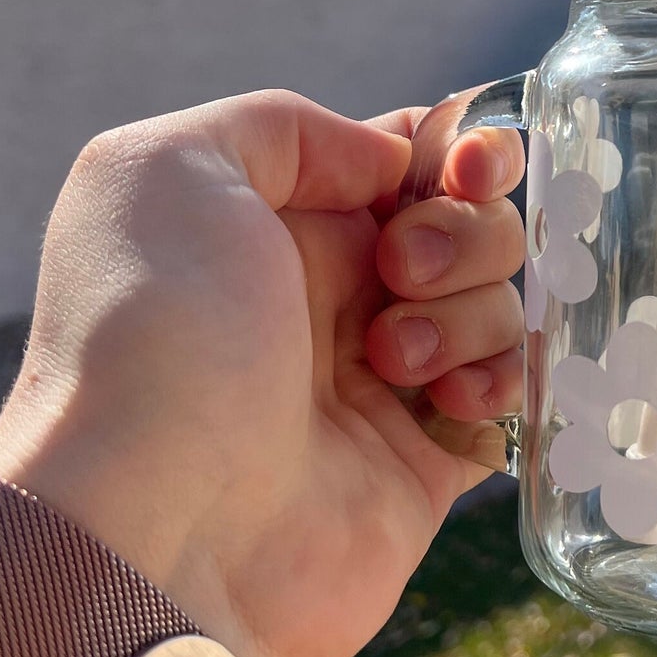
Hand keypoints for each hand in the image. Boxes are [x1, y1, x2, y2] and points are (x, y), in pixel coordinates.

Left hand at [0, 89, 525, 656]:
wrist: (152, 531)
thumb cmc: (147, 338)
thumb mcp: (167, 169)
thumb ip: (284, 126)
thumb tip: (392, 163)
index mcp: (275, 222)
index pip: (403, 157)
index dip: (454, 150)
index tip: (464, 166)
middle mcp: (329, 298)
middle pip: (467, 223)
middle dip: (463, 230)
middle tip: (400, 271)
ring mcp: (381, 383)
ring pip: (495, 304)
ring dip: (468, 310)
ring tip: (392, 360)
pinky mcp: (422, 466)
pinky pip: (508, 398)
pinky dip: (500, 380)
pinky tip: (450, 399)